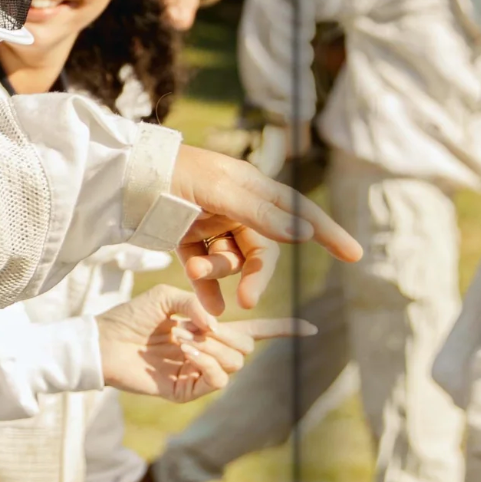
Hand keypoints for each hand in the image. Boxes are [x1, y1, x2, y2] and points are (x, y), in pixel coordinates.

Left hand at [96, 284, 315, 401]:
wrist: (102, 343)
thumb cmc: (131, 317)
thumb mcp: (167, 296)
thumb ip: (196, 305)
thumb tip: (216, 326)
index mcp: (211, 330)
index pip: (256, 331)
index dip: (282, 330)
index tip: (311, 328)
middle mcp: (210, 353)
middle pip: (246, 347)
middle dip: (223, 333)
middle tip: (190, 325)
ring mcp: (200, 374)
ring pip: (234, 363)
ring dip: (211, 347)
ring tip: (181, 337)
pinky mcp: (186, 392)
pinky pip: (217, 381)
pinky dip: (206, 362)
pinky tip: (186, 350)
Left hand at [169, 144, 361, 314]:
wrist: (126, 176)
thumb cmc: (178, 174)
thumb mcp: (221, 191)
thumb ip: (261, 214)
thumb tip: (304, 233)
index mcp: (253, 186)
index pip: (300, 212)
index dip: (328, 232)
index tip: (354, 255)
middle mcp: (238, 205)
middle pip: (261, 249)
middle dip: (255, 275)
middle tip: (248, 302)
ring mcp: (213, 222)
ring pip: (230, 260)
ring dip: (217, 273)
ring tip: (193, 272)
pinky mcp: (189, 237)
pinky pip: (205, 268)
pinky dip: (206, 287)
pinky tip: (207, 307)